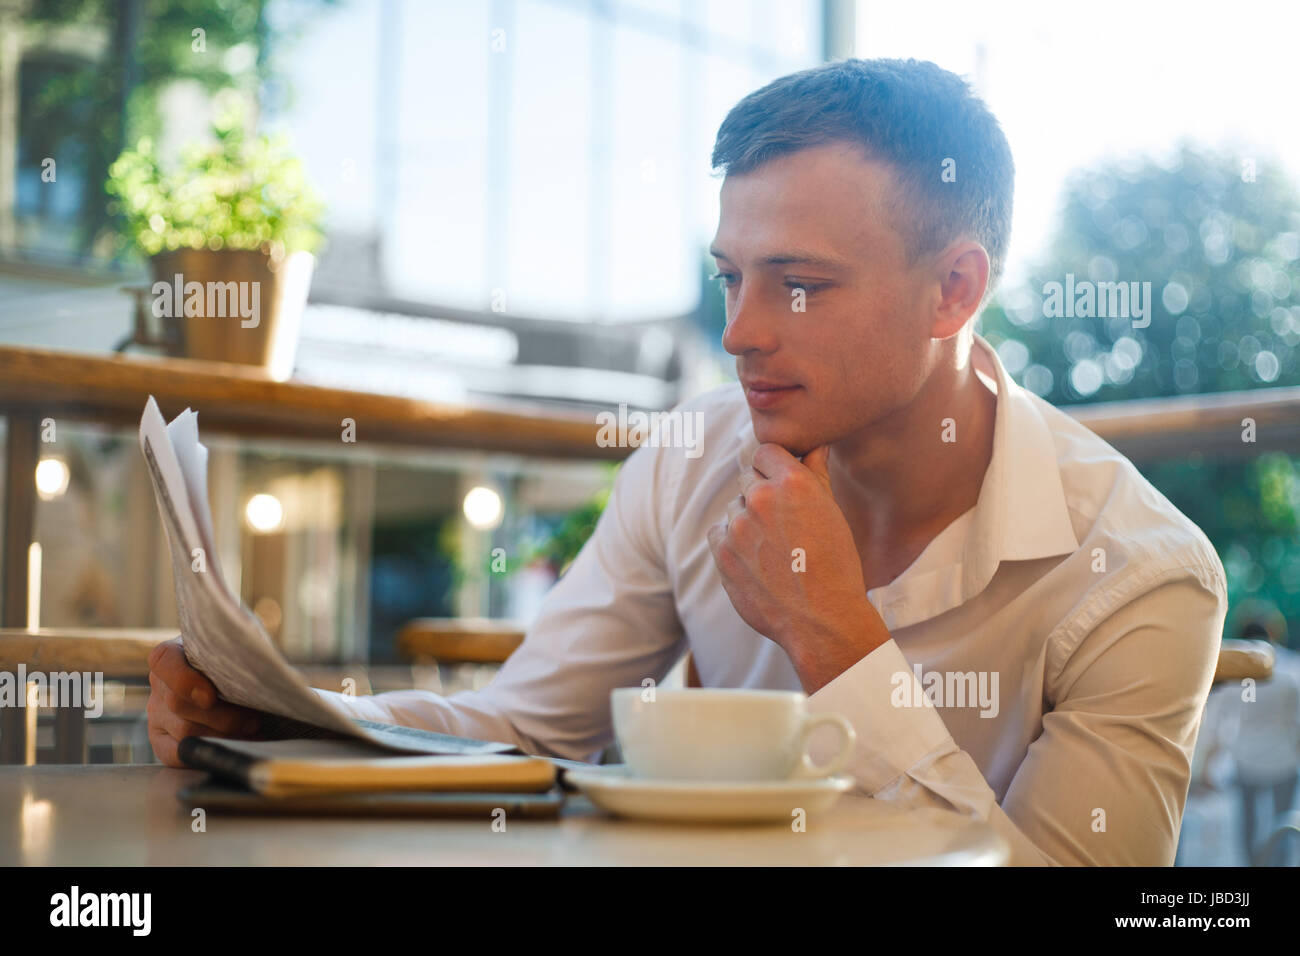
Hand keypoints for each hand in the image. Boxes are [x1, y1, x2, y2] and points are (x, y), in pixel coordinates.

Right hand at [147, 637, 263, 766]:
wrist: (237, 682)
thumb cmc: (238, 663)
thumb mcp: (235, 652)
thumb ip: (237, 655)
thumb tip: (258, 669)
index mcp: (173, 653)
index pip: (164, 660)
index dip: (183, 680)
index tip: (210, 697)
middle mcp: (159, 684)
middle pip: (179, 704)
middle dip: (222, 716)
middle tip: (253, 721)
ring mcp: (157, 713)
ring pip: (184, 732)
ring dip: (222, 735)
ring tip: (250, 732)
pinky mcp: (161, 740)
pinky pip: (174, 755)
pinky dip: (205, 753)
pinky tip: (232, 747)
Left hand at [706, 443, 889, 691]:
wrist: (822, 619)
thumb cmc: (836, 565)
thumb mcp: (832, 512)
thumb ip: (816, 472)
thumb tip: (813, 445)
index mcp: (793, 482)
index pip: (766, 452)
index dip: (772, 467)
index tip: (781, 485)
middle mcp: (762, 498)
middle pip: (748, 479)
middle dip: (762, 496)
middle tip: (783, 526)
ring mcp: (739, 525)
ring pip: (734, 508)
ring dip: (747, 521)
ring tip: (774, 550)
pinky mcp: (722, 552)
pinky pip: (718, 532)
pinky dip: (732, 542)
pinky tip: (756, 561)